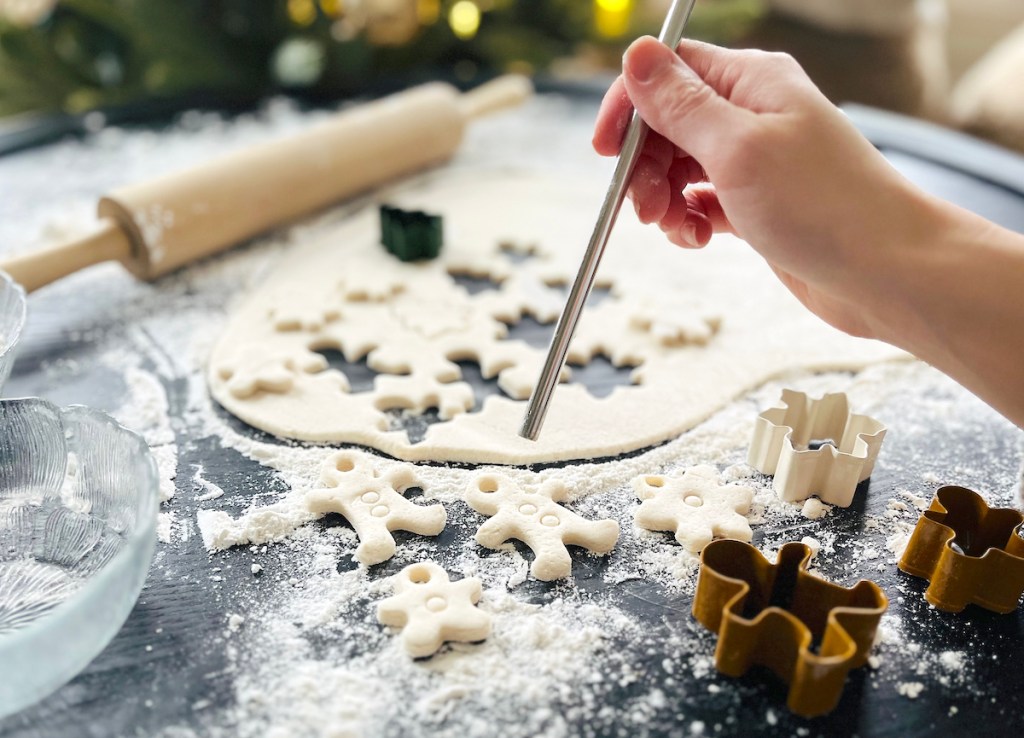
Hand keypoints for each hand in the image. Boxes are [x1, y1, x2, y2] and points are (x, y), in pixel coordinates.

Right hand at [593, 37, 937, 338]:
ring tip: (674, 227)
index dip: (630, 107)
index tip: (606, 151)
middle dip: (645, 165)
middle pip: (668, 123)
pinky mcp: (758, 204)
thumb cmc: (824, 206)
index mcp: (752, 83)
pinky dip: (689, 219)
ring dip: (663, 198)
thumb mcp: (737, 148)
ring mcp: (756, 161)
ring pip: (681, 166)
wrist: (887, 273)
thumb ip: (681, 103)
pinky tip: (697, 238)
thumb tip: (637, 53)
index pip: (669, 72)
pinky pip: (703, 202)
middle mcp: (753, 115)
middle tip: (645, 206)